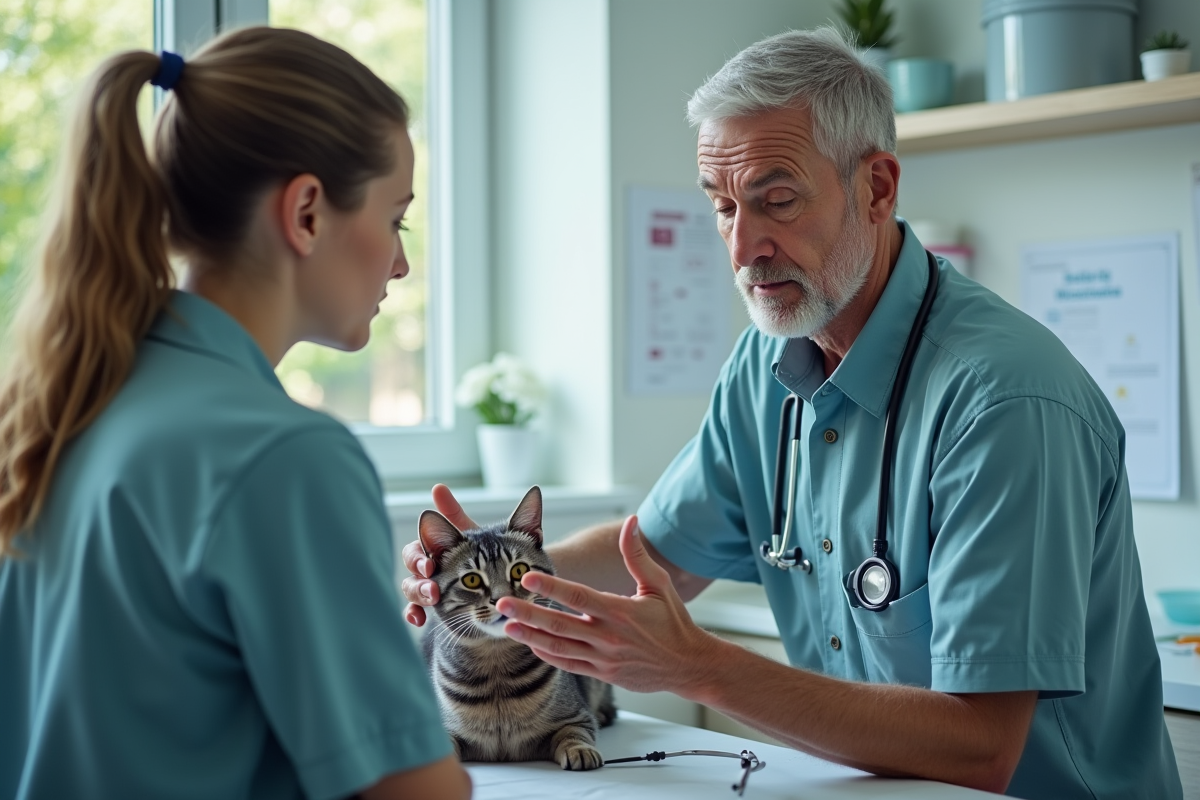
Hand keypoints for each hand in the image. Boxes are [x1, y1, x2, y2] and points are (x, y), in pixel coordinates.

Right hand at [401, 484, 477, 625]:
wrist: (502, 588)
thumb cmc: (486, 555)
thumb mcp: (476, 536)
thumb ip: (457, 516)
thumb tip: (437, 487)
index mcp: (434, 546)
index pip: (417, 548)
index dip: (419, 556)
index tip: (430, 566)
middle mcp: (427, 565)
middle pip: (410, 570)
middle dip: (419, 578)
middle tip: (433, 589)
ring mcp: (427, 586)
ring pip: (411, 589)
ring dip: (418, 595)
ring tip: (433, 600)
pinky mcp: (431, 607)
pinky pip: (414, 610)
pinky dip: (413, 614)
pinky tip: (418, 621)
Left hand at [497, 515, 718, 694]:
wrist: (688, 665)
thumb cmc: (674, 622)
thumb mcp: (659, 584)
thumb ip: (637, 555)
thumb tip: (631, 521)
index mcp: (620, 612)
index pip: (578, 598)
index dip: (551, 588)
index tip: (528, 578)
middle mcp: (608, 636)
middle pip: (559, 624)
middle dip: (527, 612)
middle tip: (501, 602)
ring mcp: (603, 658)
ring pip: (558, 647)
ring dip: (530, 636)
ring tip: (506, 624)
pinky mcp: (602, 673)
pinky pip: (568, 664)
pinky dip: (547, 654)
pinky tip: (531, 644)